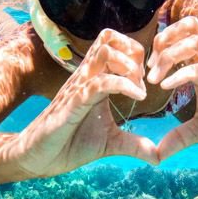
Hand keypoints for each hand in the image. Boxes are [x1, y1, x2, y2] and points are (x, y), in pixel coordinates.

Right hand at [11, 30, 157, 176]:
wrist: (39, 159)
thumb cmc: (70, 145)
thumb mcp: (110, 144)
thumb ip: (134, 144)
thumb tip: (158, 157)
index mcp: (94, 80)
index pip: (115, 46)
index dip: (136, 57)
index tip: (146, 82)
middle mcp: (86, 78)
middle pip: (109, 39)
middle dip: (134, 54)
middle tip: (144, 82)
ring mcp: (78, 88)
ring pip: (104, 52)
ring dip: (129, 66)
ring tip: (139, 89)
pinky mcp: (73, 103)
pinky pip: (99, 82)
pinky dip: (124, 85)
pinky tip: (137, 97)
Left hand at [146, 16, 197, 159]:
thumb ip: (180, 137)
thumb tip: (156, 155)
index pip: (179, 39)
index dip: (157, 50)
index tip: (143, 77)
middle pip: (186, 28)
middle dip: (161, 45)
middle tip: (147, 74)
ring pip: (195, 39)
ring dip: (169, 55)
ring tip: (156, 80)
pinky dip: (184, 73)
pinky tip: (168, 86)